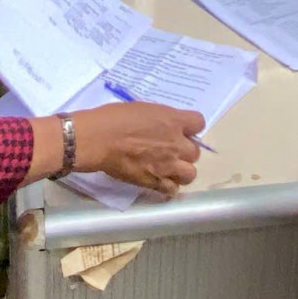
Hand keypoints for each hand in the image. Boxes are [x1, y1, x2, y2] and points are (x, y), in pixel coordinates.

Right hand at [73, 103, 204, 196]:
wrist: (98, 139)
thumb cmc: (115, 118)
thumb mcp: (144, 108)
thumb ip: (160, 119)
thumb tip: (164, 125)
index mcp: (174, 120)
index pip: (199, 123)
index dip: (191, 127)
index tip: (181, 129)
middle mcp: (176, 144)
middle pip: (195, 152)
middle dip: (184, 151)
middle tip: (170, 150)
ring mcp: (168, 165)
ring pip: (190, 174)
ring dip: (181, 171)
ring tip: (168, 168)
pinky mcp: (155, 182)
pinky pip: (173, 190)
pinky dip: (168, 187)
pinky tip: (160, 181)